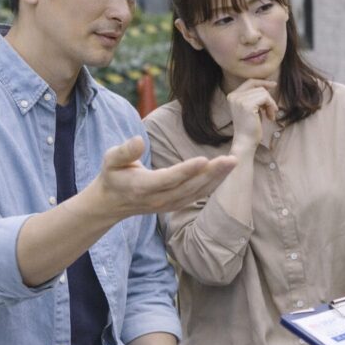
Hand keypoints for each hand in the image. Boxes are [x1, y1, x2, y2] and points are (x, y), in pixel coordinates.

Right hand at [94, 136, 235, 218]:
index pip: (168, 179)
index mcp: (142, 186)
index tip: (204, 159)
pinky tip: (226, 172)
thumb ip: (125, 151)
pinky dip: (213, 185)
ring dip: (217, 179)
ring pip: (197, 192)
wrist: (111, 203)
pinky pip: (198, 195)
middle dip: (211, 173)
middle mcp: (158, 199)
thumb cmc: (113, 175)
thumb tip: (138, 140)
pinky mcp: (176, 205)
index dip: (186, 170)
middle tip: (231, 159)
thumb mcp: (110, 160)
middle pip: (189, 187)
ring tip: (233, 163)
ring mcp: (168, 205)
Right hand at [226, 79, 278, 152]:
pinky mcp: (247, 105)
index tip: (274, 85)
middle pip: (258, 88)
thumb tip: (268, 84)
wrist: (246, 141)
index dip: (263, 82)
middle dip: (268, 99)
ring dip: (270, 104)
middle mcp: (234, 96)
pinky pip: (265, 98)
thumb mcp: (252, 107)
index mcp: (232, 95)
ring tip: (269, 115)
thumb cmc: (251, 126)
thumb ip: (255, 96)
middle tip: (271, 112)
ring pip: (263, 92)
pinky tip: (270, 116)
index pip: (250, 82)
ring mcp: (239, 100)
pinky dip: (271, 106)